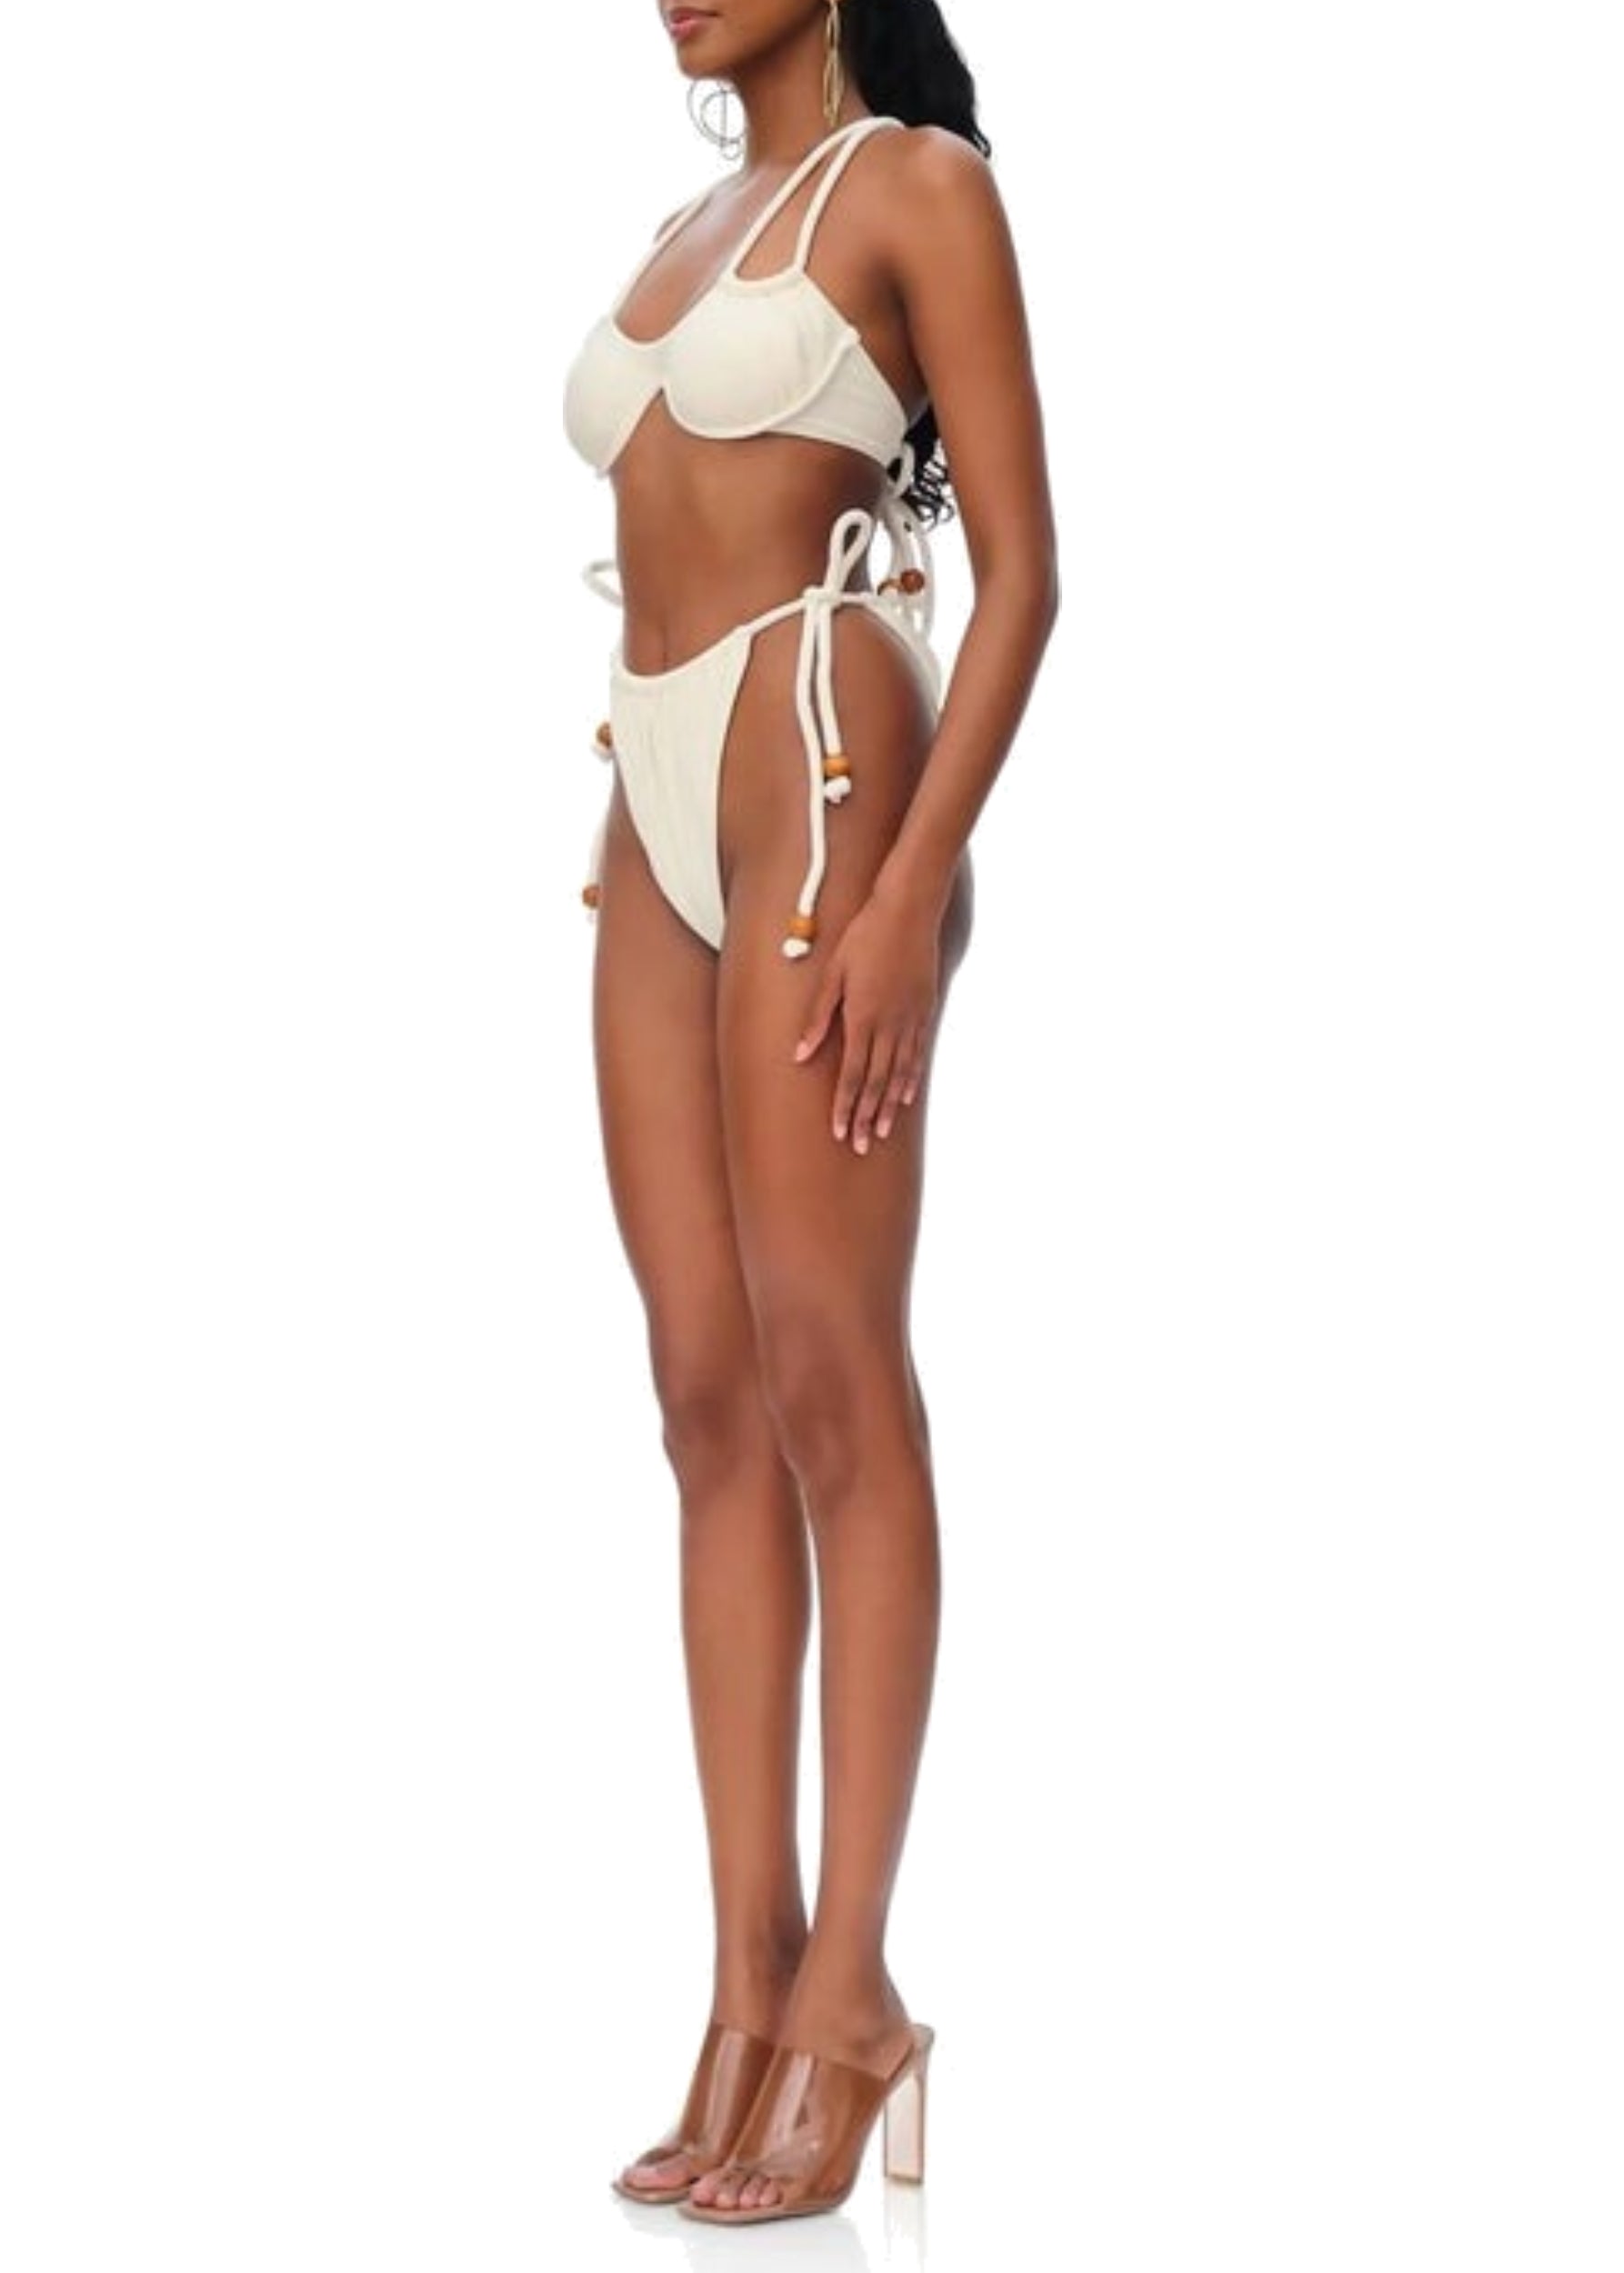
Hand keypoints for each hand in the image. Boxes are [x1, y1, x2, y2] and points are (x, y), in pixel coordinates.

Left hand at [792, 887, 944, 1152]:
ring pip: (899, 1074)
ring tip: (883, 1131)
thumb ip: (817, 1017)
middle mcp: (888, 1026)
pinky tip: (906, 1094)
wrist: (909, 910)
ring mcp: (909, 1020)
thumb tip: (799, 1054)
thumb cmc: (864, 935)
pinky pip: (917, 1054)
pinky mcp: (924, 1011)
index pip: (851, 1076)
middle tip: (862, 1147)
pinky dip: (910, 1078)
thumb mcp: (833, 974)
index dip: (846, 1107)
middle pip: (876, 1083)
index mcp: (862, 1018)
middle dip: (867, 1117)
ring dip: (889, 1106)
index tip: (841, 1133)